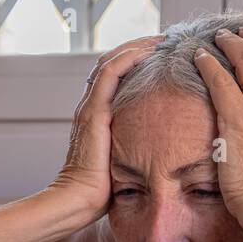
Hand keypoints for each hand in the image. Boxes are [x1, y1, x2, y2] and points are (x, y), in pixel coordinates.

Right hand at [46, 35, 165, 226]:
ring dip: (137, 46)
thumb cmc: (100, 192)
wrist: (78, 201)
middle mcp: (90, 107)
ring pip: (111, 61)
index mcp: (95, 118)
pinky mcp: (94, 112)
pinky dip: (130, 57)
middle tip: (164, 41)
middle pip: (111, 62)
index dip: (134, 61)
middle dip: (138, 48)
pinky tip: (150, 51)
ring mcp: (90, 107)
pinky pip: (110, 73)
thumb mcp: (120, 163)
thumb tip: (159, 152)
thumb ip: (131, 149)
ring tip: (161, 40)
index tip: (161, 56)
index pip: (112, 77)